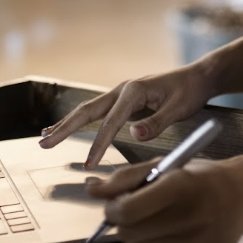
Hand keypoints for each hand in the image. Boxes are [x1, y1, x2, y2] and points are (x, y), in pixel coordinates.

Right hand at [40, 63, 215, 168]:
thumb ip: (157, 122)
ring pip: (87, 110)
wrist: (197, 76)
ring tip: (45, 137)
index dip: (99, 145)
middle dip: (65, 128)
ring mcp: (120, 93)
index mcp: (134, 91)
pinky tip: (64, 127)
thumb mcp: (180, 108)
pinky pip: (95, 111)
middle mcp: (122, 89)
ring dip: (66, 124)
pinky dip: (77, 120)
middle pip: (87, 111)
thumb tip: (133, 133)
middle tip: (44, 144)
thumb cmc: (190, 92)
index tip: (89, 165)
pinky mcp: (122, 99)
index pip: (110, 122)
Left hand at [85, 151, 242, 242]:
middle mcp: (192, 217)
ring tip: (157, 219)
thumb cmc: (202, 178)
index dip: (112, 209)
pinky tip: (172, 231)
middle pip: (130, 232)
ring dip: (139, 234)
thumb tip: (92, 191)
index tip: (114, 204)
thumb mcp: (167, 166)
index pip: (128, 210)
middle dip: (123, 222)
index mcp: (182, 186)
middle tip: (134, 211)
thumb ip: (127, 178)